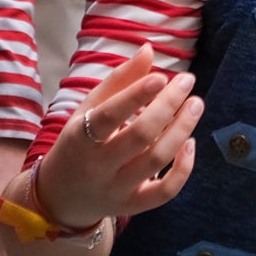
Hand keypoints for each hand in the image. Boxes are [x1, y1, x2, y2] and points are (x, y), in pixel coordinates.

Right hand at [17, 45, 202, 235]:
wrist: (60, 198)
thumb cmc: (78, 144)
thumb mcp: (87, 111)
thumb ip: (118, 81)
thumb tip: (149, 49)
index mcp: (79, 138)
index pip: (108, 116)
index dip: (135, 95)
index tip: (162, 76)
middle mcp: (97, 168)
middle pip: (139, 137)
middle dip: (168, 106)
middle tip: (187, 81)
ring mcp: (116, 190)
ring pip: (156, 161)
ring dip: (182, 130)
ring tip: (195, 104)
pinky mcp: (132, 206)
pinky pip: (164, 192)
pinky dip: (183, 169)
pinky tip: (191, 142)